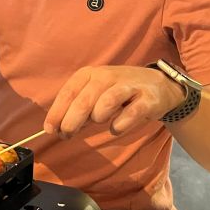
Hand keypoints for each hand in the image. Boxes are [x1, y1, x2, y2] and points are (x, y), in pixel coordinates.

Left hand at [44, 65, 186, 137]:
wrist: (158, 86)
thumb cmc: (119, 92)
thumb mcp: (94, 94)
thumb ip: (78, 109)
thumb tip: (58, 128)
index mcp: (89, 74)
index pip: (68, 93)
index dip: (57, 113)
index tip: (50, 130)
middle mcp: (106, 76)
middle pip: (84, 101)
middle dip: (71, 121)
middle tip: (67, 135)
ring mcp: (128, 86)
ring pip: (106, 103)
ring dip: (97, 117)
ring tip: (98, 121)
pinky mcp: (148, 99)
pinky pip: (131, 114)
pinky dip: (120, 124)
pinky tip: (115, 128)